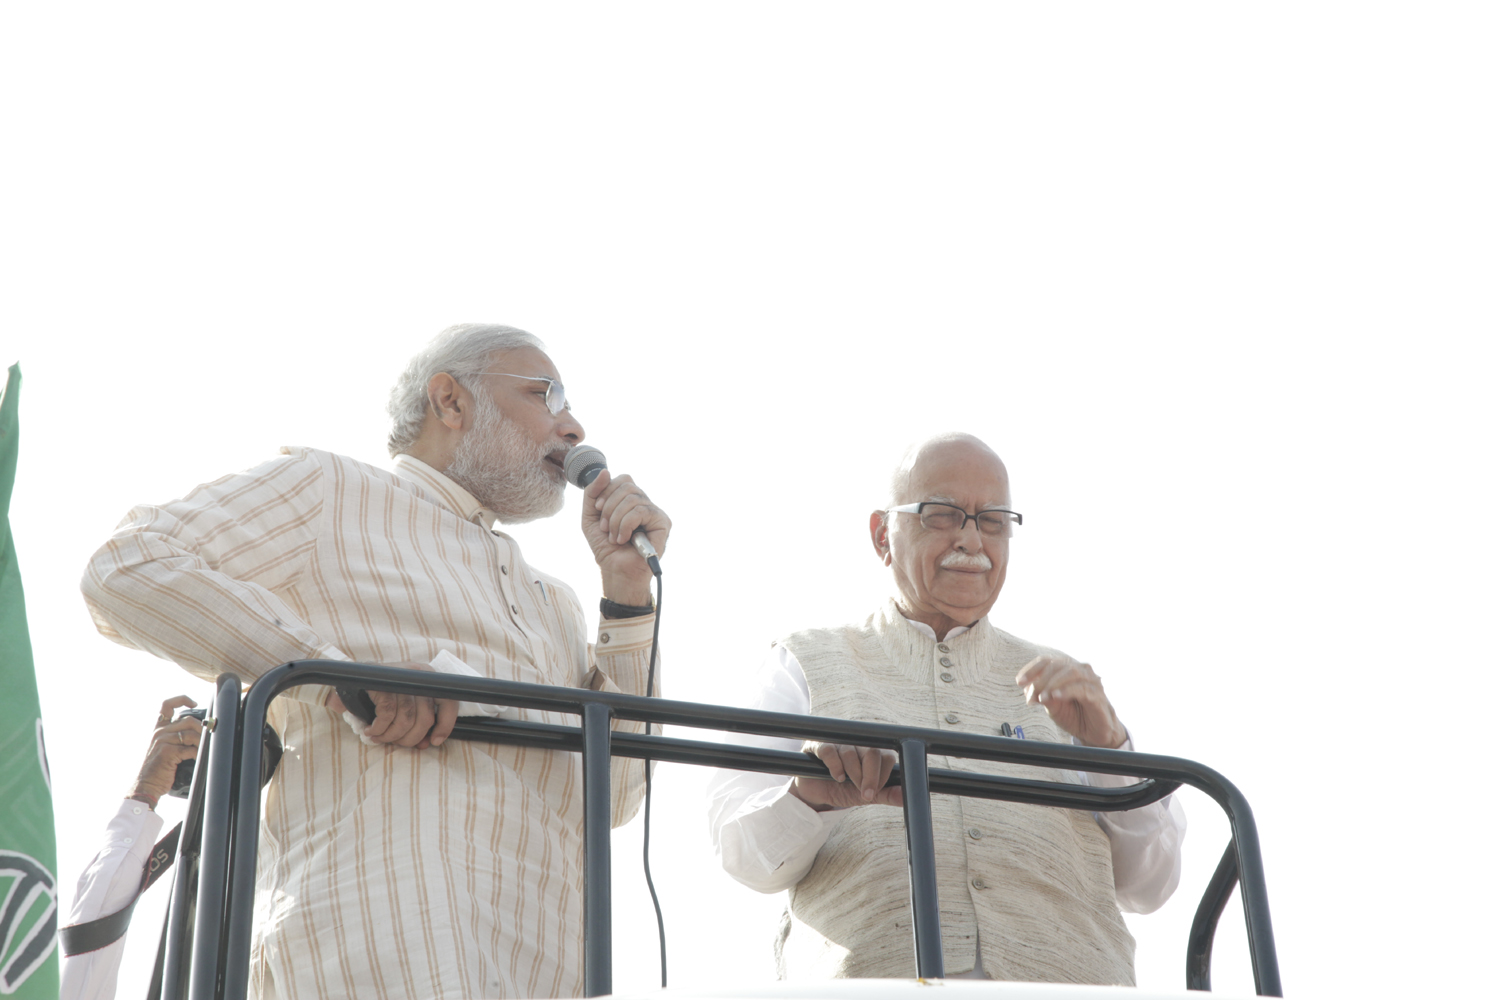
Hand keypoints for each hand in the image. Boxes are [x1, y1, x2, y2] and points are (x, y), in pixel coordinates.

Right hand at [130, 695, 202, 803]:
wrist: (147, 785)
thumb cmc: (160, 769)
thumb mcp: (166, 748)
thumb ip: (178, 737)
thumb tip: (202, 730)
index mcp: (159, 729)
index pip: (167, 705)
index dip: (182, 699)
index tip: (194, 703)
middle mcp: (160, 732)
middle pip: (188, 720)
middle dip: (203, 728)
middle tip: (208, 738)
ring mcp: (162, 741)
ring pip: (191, 734)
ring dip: (202, 743)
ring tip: (204, 750)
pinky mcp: (167, 752)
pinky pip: (190, 749)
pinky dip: (198, 754)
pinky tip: (198, 759)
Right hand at [326, 662, 458, 748]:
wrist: (349, 681)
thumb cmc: (380, 696)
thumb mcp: (404, 704)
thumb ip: (418, 720)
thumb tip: (427, 743)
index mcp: (428, 678)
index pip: (449, 701)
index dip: (445, 724)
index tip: (434, 742)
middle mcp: (418, 675)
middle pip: (425, 718)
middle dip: (411, 738)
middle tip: (396, 742)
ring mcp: (400, 679)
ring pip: (406, 720)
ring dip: (392, 735)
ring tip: (379, 737)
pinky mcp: (382, 685)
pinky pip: (387, 716)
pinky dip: (378, 729)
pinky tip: (370, 730)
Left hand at [580, 468, 670, 604]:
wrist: (615, 571)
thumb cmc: (606, 547)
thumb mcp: (591, 517)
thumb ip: (592, 494)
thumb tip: (605, 472)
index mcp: (630, 501)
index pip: (623, 479)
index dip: (607, 490)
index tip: (598, 509)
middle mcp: (645, 504)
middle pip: (627, 485)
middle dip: (609, 506)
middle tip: (605, 527)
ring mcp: (655, 513)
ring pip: (633, 498)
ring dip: (616, 519)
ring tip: (615, 537)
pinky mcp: (663, 523)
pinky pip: (642, 511)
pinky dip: (626, 525)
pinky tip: (624, 539)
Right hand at [789, 742, 903, 811]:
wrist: (817, 794)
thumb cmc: (845, 790)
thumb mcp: (867, 795)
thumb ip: (886, 794)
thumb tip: (905, 798)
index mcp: (872, 752)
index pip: (886, 756)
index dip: (883, 775)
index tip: (875, 791)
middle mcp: (857, 743)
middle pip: (872, 752)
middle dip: (870, 776)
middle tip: (864, 793)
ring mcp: (838, 742)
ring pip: (851, 753)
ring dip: (852, 773)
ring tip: (845, 783)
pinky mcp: (818, 744)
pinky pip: (830, 750)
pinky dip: (834, 765)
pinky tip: (836, 776)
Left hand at [1015, 654, 1127, 748]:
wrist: (1093, 732)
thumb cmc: (1073, 714)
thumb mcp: (1052, 706)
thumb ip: (1041, 696)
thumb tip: (1028, 689)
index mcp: (1065, 669)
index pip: (1046, 661)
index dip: (1031, 670)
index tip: (1019, 682)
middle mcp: (1079, 670)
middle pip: (1056, 666)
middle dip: (1040, 681)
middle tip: (1031, 698)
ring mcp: (1091, 680)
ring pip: (1070, 672)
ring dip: (1052, 684)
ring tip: (1042, 697)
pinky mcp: (1098, 694)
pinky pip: (1082, 688)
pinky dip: (1067, 690)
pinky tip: (1056, 696)